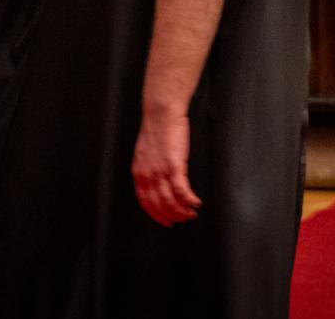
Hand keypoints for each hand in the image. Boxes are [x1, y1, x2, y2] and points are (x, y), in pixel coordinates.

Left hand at [131, 112, 199, 226]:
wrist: (161, 113)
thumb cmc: (157, 130)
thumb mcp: (146, 153)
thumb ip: (149, 169)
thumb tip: (157, 184)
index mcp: (139, 172)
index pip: (145, 202)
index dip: (157, 215)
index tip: (167, 222)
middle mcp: (147, 175)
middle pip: (159, 205)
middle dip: (172, 216)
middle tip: (184, 218)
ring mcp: (160, 171)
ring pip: (171, 201)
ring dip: (183, 211)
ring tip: (192, 212)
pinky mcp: (174, 166)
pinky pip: (182, 191)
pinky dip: (190, 200)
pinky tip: (196, 202)